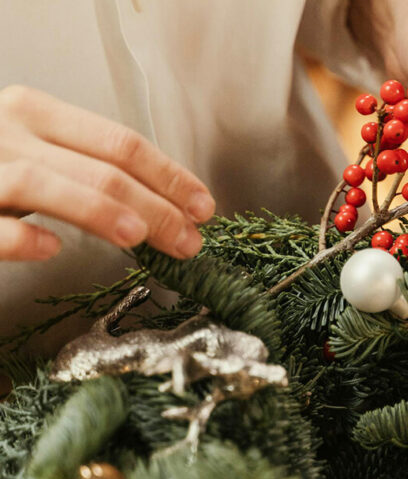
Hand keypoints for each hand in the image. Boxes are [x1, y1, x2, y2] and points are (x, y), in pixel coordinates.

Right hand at [0, 86, 214, 259]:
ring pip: (47, 185)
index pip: (121, 142)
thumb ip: (91, 166)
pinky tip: (50, 248)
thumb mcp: (42, 150)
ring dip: (101, 212)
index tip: (202, 206)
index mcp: (37, 113)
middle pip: (99, 167)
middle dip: (155, 205)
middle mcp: (8, 133)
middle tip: (187, 240)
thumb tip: (168, 202)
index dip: (169, 176)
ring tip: (141, 238)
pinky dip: (20, 236)